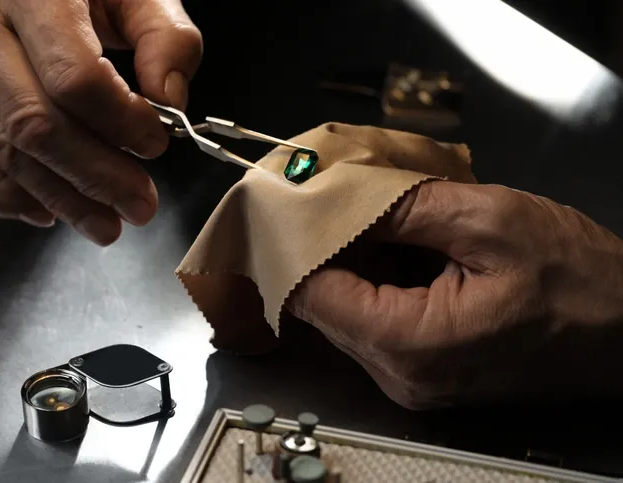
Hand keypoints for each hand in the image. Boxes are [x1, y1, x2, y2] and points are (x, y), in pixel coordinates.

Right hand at [0, 0, 201, 244]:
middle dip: (96, 177)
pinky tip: (48, 212)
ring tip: (107, 223)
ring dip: (60, 199)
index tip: (156, 144)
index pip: (74, 76)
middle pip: (35, 125)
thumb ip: (167, 38)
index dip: (120, 122)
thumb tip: (170, 102)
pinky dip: (4, 199)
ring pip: (2, 151)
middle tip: (140, 206)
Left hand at [286, 181, 622, 409]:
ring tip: (378, 217)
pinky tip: (400, 246)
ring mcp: (409, 379)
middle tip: (338, 195)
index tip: (299, 199)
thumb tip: (337, 194)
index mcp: (408, 343)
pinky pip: (375, 322)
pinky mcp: (422, 373)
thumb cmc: (576, 277)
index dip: (299, 242)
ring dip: (354, 262)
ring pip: (347, 312)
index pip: (311, 293)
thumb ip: (402, 209)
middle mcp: (398, 375)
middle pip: (323, 305)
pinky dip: (377, 282)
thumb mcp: (489, 220)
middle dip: (326, 248)